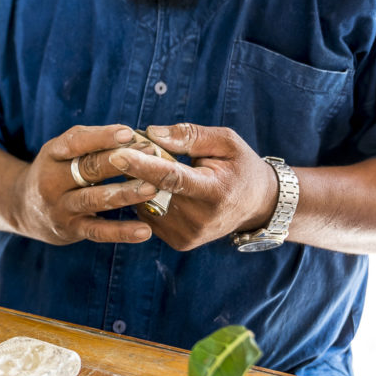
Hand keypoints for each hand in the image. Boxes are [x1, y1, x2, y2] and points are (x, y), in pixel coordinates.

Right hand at [12, 124, 157, 245]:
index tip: (128, 133)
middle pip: (88, 169)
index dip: (101, 138)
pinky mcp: (70, 230)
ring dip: (125, 193)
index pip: (75, 143)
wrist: (24, 208)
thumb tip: (132, 136)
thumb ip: (90, 142)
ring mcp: (60, 207)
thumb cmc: (56, 172)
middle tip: (152, 156)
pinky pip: (98, 231)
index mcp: (52, 154)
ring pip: (95, 199)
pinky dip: (122, 232)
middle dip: (122, 161)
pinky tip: (145, 231)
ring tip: (151, 188)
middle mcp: (51, 181)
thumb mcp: (61, 152)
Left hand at [80, 123, 278, 251]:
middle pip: (154, 190)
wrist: (257, 206)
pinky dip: (147, 197)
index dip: (143, 165)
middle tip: (132, 147)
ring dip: (140, 182)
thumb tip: (152, 133)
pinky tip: (157, 186)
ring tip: (152, 166)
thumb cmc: (239, 166)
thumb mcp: (225, 142)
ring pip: (146, 203)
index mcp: (215, 191)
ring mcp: (189, 235)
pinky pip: (150, 214)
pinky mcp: (180, 242)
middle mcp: (200, 219)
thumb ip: (190, 136)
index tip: (117, 153)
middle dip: (137, 166)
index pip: (172, 178)